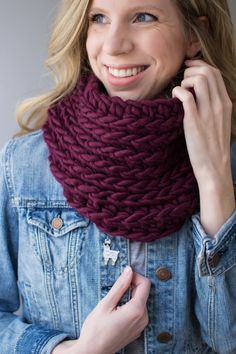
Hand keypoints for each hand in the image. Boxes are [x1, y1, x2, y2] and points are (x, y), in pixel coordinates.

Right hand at [52, 266, 150, 353]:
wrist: (92, 352)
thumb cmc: (96, 329)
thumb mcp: (106, 303)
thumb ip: (120, 286)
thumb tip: (129, 270)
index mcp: (137, 310)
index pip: (145, 284)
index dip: (135, 277)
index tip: (123, 277)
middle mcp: (143, 318)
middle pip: (143, 292)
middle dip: (132, 286)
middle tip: (115, 290)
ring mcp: (141, 326)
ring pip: (140, 301)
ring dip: (130, 296)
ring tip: (114, 302)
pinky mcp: (137, 330)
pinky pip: (138, 312)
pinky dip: (130, 306)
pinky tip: (117, 311)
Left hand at [172, 59, 234, 234]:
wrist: (214, 168)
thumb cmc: (214, 147)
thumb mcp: (220, 122)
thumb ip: (213, 106)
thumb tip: (199, 94)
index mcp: (226, 104)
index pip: (216, 74)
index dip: (200, 66)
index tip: (189, 68)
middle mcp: (218, 105)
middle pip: (207, 72)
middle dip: (191, 70)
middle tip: (182, 79)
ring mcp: (207, 113)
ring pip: (198, 80)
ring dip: (185, 80)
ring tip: (179, 90)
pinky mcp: (193, 121)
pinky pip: (186, 96)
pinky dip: (177, 91)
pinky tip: (173, 97)